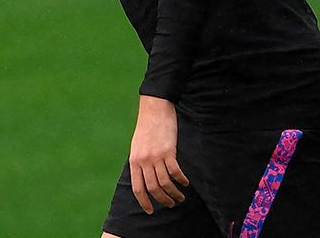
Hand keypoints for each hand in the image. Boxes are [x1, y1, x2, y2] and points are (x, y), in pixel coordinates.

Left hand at [128, 95, 188, 213]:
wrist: (154, 109)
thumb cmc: (147, 128)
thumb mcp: (137, 146)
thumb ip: (140, 162)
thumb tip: (144, 178)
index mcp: (134, 161)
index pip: (137, 188)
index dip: (144, 202)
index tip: (151, 211)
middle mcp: (143, 161)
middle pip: (153, 189)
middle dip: (163, 200)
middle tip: (171, 204)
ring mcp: (156, 156)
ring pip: (165, 183)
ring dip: (174, 193)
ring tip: (180, 197)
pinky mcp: (168, 151)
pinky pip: (175, 172)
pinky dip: (181, 180)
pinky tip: (185, 183)